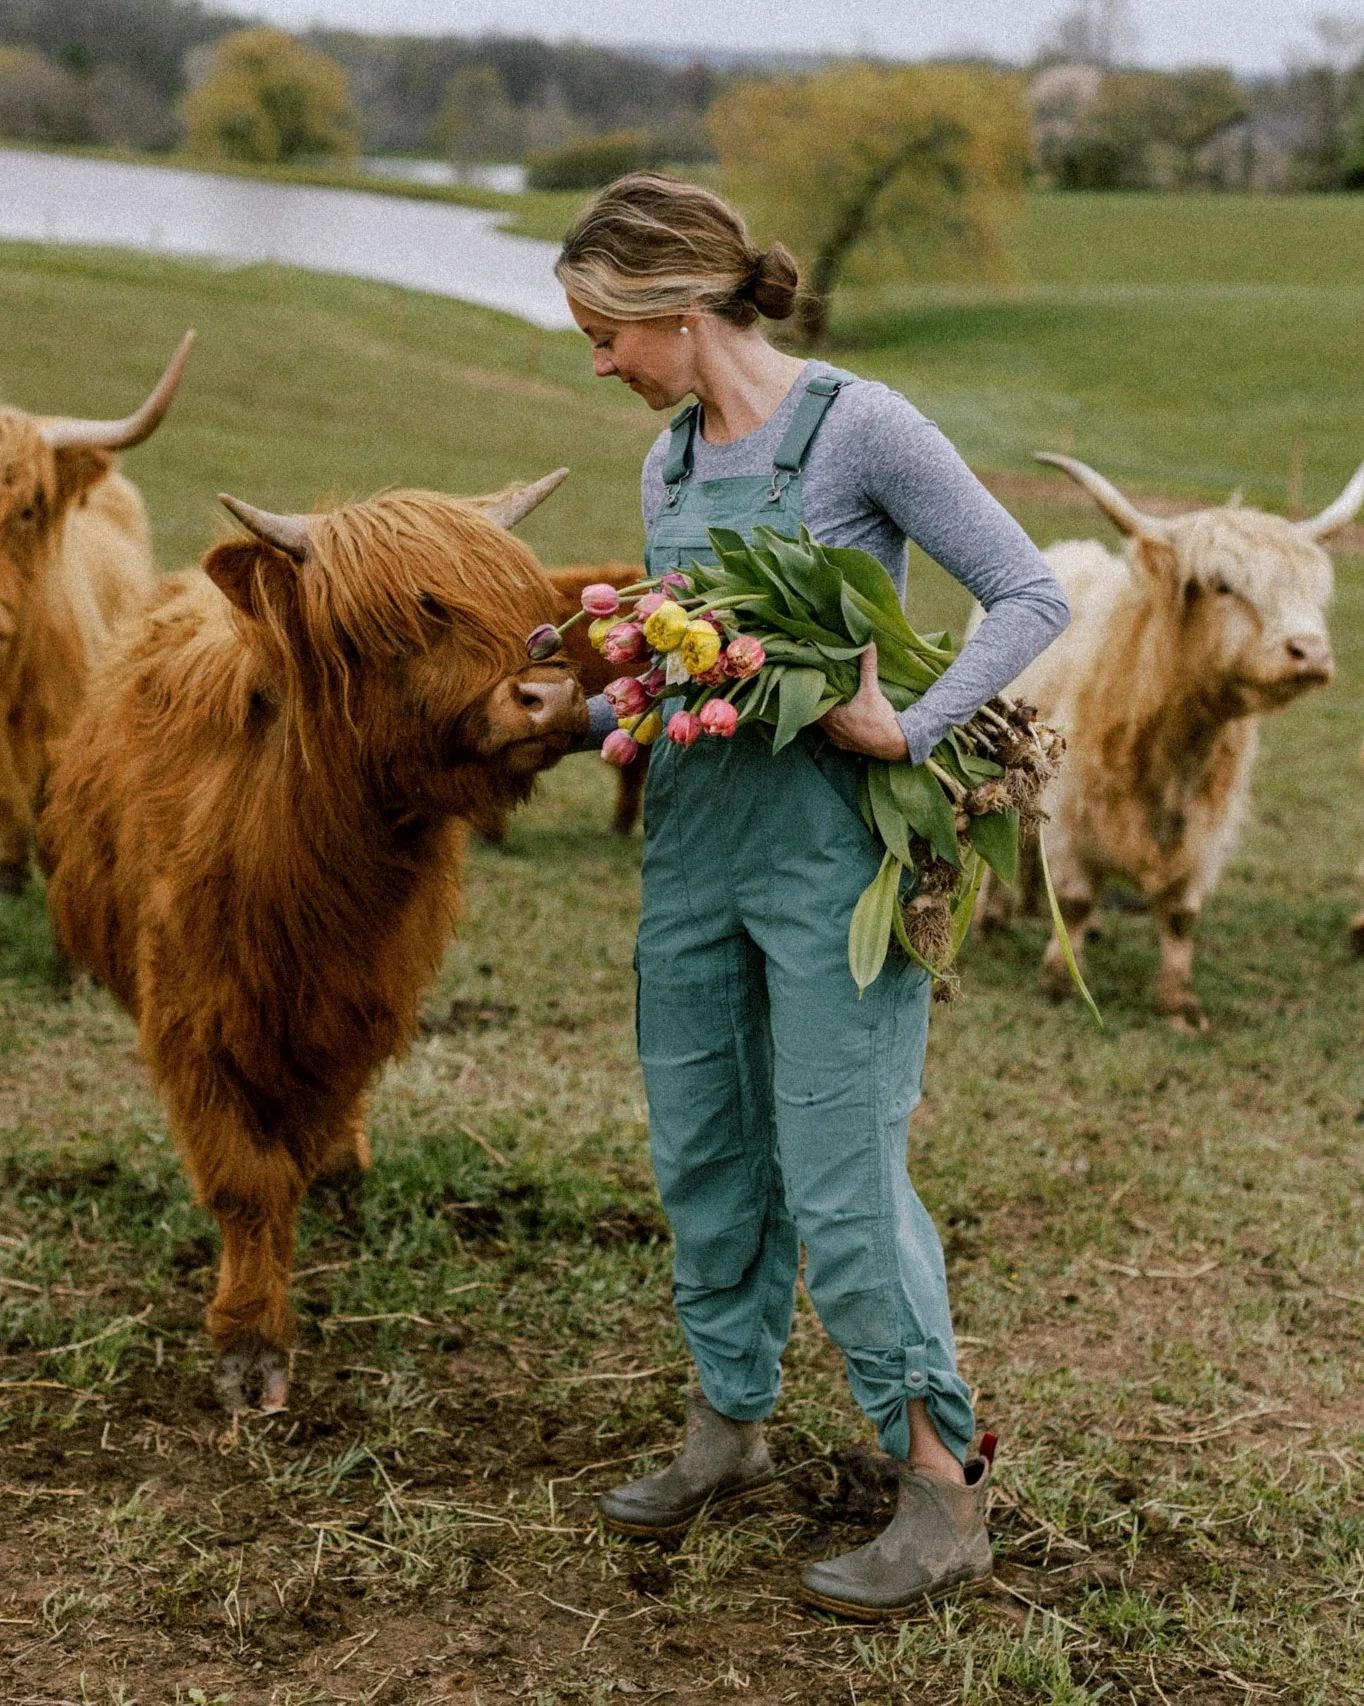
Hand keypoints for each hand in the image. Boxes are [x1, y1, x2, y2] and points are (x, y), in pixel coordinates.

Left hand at [819, 644, 908, 759]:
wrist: (894, 743)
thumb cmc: (879, 718)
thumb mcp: (872, 689)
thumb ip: (868, 666)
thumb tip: (868, 644)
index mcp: (832, 716)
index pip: (813, 704)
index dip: (813, 695)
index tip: (813, 684)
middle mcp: (831, 730)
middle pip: (817, 715)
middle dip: (819, 704)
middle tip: (820, 691)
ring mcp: (839, 740)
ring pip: (825, 727)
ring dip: (827, 717)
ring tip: (829, 704)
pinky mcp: (848, 747)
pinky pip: (835, 738)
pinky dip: (836, 730)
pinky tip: (840, 722)